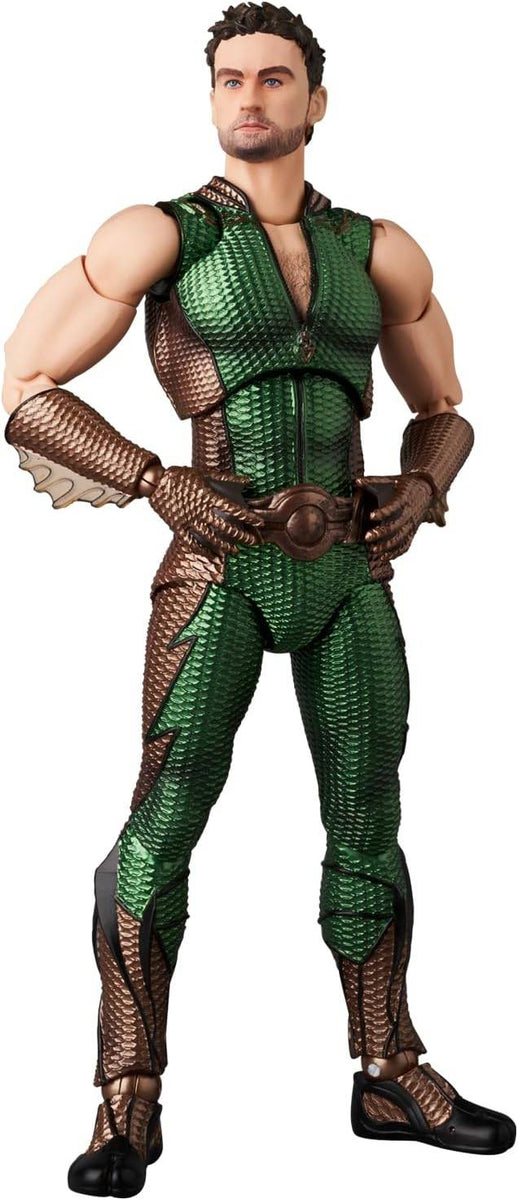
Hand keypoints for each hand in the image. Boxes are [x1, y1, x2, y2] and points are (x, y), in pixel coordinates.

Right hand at [147, 464, 263, 555]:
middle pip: (225, 527)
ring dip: (225, 546)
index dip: (248, 517)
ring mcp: (189, 520)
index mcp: (208, 496)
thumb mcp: (204, 473)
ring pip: (211, 537)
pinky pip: (192, 542)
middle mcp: (200, 510)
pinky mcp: (178, 527)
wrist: (156, 482)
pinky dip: (203, 551)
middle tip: (253, 542)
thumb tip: (248, 481)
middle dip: (242, 536)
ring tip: (236, 551)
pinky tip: (213, 556)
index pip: (234, 509)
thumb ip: (226, 478)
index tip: (259, 523)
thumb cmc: (182, 476)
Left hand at [355, 473, 432, 560]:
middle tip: (368, 537)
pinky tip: (384, 557)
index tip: (371, 516)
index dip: (383, 512)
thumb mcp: (391, 479)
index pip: (394, 506)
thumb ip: (373, 481)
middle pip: (397, 526)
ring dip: (388, 546)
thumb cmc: (406, 484)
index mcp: (404, 498)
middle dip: (382, 533)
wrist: (428, 489)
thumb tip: (355, 481)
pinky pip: (406, 544)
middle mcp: (410, 512)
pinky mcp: (413, 531)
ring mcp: (412, 523)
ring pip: (401, 538)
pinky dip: (396, 553)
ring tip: (374, 550)